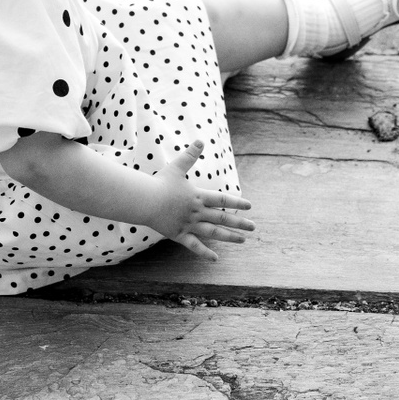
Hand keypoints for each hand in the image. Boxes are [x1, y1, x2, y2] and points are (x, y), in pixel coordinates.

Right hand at [148, 140, 254, 261]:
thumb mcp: (176, 167)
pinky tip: (216, 259)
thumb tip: (201, 140)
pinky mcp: (179, 235)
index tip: (249, 206)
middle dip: (240, 223)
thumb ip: (190, 155)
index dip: (237, 202)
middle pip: (223, 218)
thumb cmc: (160, 183)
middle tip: (254, 227)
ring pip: (213, 233)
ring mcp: (189, 225)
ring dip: (229, 237)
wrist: (144, 200)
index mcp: (198, 196)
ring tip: (243, 240)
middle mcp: (197, 212)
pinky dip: (205, 253)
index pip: (223, 199)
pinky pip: (195, 246)